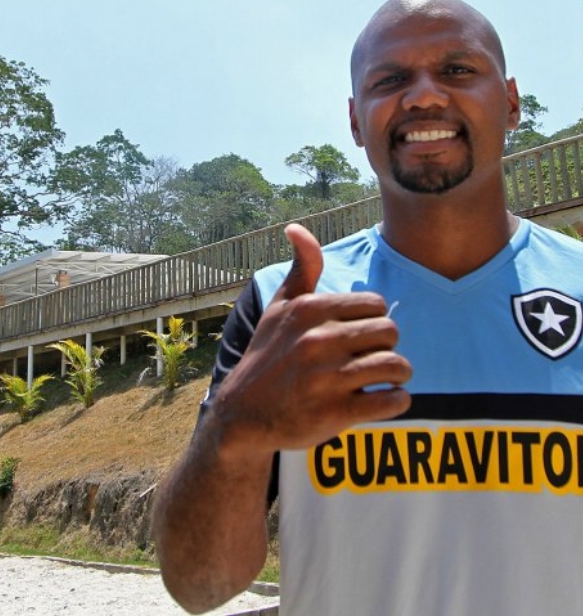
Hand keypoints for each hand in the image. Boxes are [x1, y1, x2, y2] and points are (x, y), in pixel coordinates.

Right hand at [212, 223, 411, 454]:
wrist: (243, 412)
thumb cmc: (268, 355)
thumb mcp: (278, 308)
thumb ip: (300, 269)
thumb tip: (295, 227)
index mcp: (308, 310)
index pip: (376, 304)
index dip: (372, 320)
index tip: (358, 335)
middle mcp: (318, 341)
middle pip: (390, 332)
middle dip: (385, 346)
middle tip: (371, 357)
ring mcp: (327, 378)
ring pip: (396, 366)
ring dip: (396, 375)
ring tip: (382, 379)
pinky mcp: (336, 412)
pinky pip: (392, 401)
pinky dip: (396, 402)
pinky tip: (380, 401)